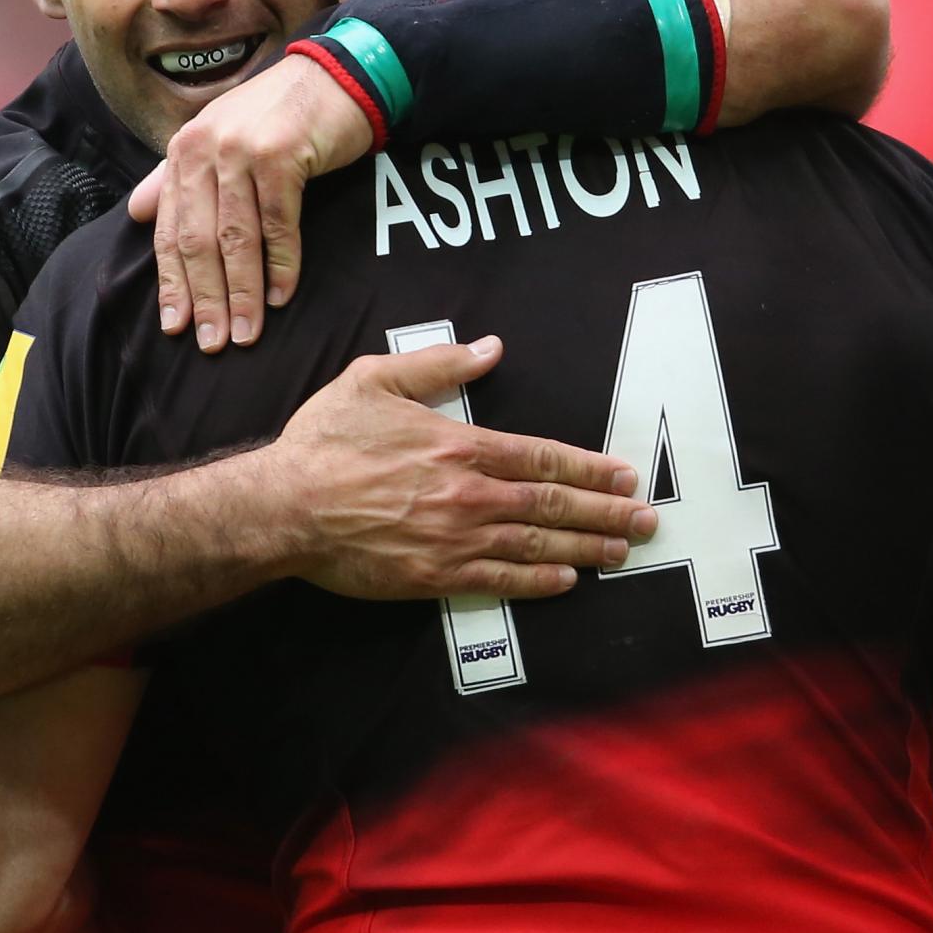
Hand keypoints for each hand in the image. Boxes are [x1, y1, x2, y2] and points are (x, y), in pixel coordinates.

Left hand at [127, 52, 374, 353]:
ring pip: (236, 239)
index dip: (172, 283)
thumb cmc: (278, 116)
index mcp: (183, 151)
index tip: (176, 326)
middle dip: (206, 299)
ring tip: (247, 334)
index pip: (170, 230)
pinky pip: (277, 223)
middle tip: (213, 343)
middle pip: (198, 241)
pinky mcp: (280, 154)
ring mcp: (240, 149)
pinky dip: (281, 265)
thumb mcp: (219, 139)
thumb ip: (176, 177)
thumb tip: (137, 213)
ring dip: (242, 293)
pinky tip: (281, 296)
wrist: (336, 76)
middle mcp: (203, 147)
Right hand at [263, 335, 653, 597]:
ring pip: (537, 544)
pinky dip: (539, 582)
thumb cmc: (323, 442)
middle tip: (648, 519)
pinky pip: (500, 580)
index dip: (591, 468)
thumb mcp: (375, 380)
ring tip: (622, 551)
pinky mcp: (433, 576)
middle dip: (607, 512)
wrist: (284, 507)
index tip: (625, 474)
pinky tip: (567, 581)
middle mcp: (468, 495)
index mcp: (460, 446)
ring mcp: (454, 540)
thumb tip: (490, 350)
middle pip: (555, 504)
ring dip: (586, 548)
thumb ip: (438, 364)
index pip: (544, 457)